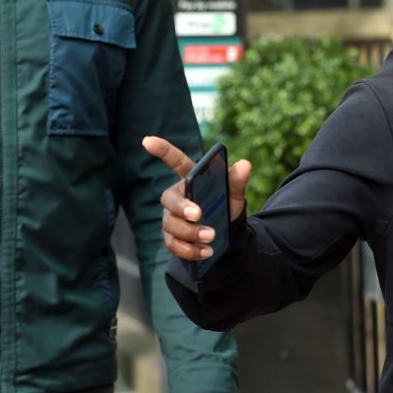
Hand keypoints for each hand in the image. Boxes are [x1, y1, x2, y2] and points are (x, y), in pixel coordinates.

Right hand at [141, 136, 251, 261]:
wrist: (224, 233)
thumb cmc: (224, 205)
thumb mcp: (233, 194)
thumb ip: (236, 180)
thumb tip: (245, 164)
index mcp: (189, 179)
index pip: (175, 161)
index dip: (162, 150)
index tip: (147, 140)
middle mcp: (175, 196)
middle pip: (169, 200)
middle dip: (182, 208)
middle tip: (199, 215)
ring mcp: (170, 218)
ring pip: (171, 225)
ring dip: (191, 232)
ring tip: (211, 237)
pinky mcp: (171, 238)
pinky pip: (173, 245)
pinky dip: (190, 250)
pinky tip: (206, 251)